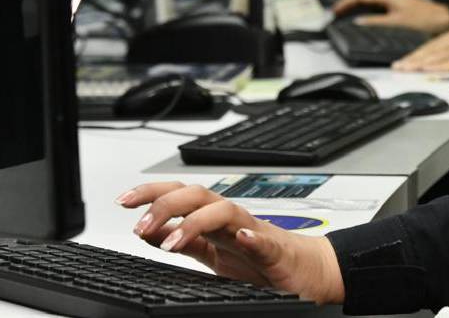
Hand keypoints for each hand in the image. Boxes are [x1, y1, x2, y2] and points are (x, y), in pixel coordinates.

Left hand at [116, 182, 344, 304]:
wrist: (307, 271)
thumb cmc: (262, 261)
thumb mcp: (213, 254)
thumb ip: (185, 242)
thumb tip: (149, 231)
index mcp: (214, 221)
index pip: (180, 196)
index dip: (151, 194)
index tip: (123, 201)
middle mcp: (232, 220)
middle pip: (198, 196)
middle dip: (166, 204)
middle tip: (140, 224)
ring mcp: (254, 233)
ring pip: (225, 212)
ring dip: (196, 223)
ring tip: (173, 243)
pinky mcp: (276, 252)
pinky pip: (264, 241)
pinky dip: (253, 238)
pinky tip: (242, 239)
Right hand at [332, 0, 448, 35]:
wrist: (443, 19)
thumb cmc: (425, 18)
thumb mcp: (397, 22)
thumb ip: (376, 22)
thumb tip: (359, 22)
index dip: (345, 2)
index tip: (335, 10)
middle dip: (348, 3)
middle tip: (336, 12)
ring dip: (357, 6)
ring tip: (345, 14)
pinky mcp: (397, 5)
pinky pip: (377, 5)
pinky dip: (367, 9)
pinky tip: (364, 17)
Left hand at [393, 23, 448, 71]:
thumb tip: (437, 69)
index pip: (435, 44)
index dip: (418, 54)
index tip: (404, 62)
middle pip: (435, 49)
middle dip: (416, 59)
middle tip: (400, 68)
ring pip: (442, 54)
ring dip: (423, 63)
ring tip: (409, 70)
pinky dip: (441, 66)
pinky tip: (429, 70)